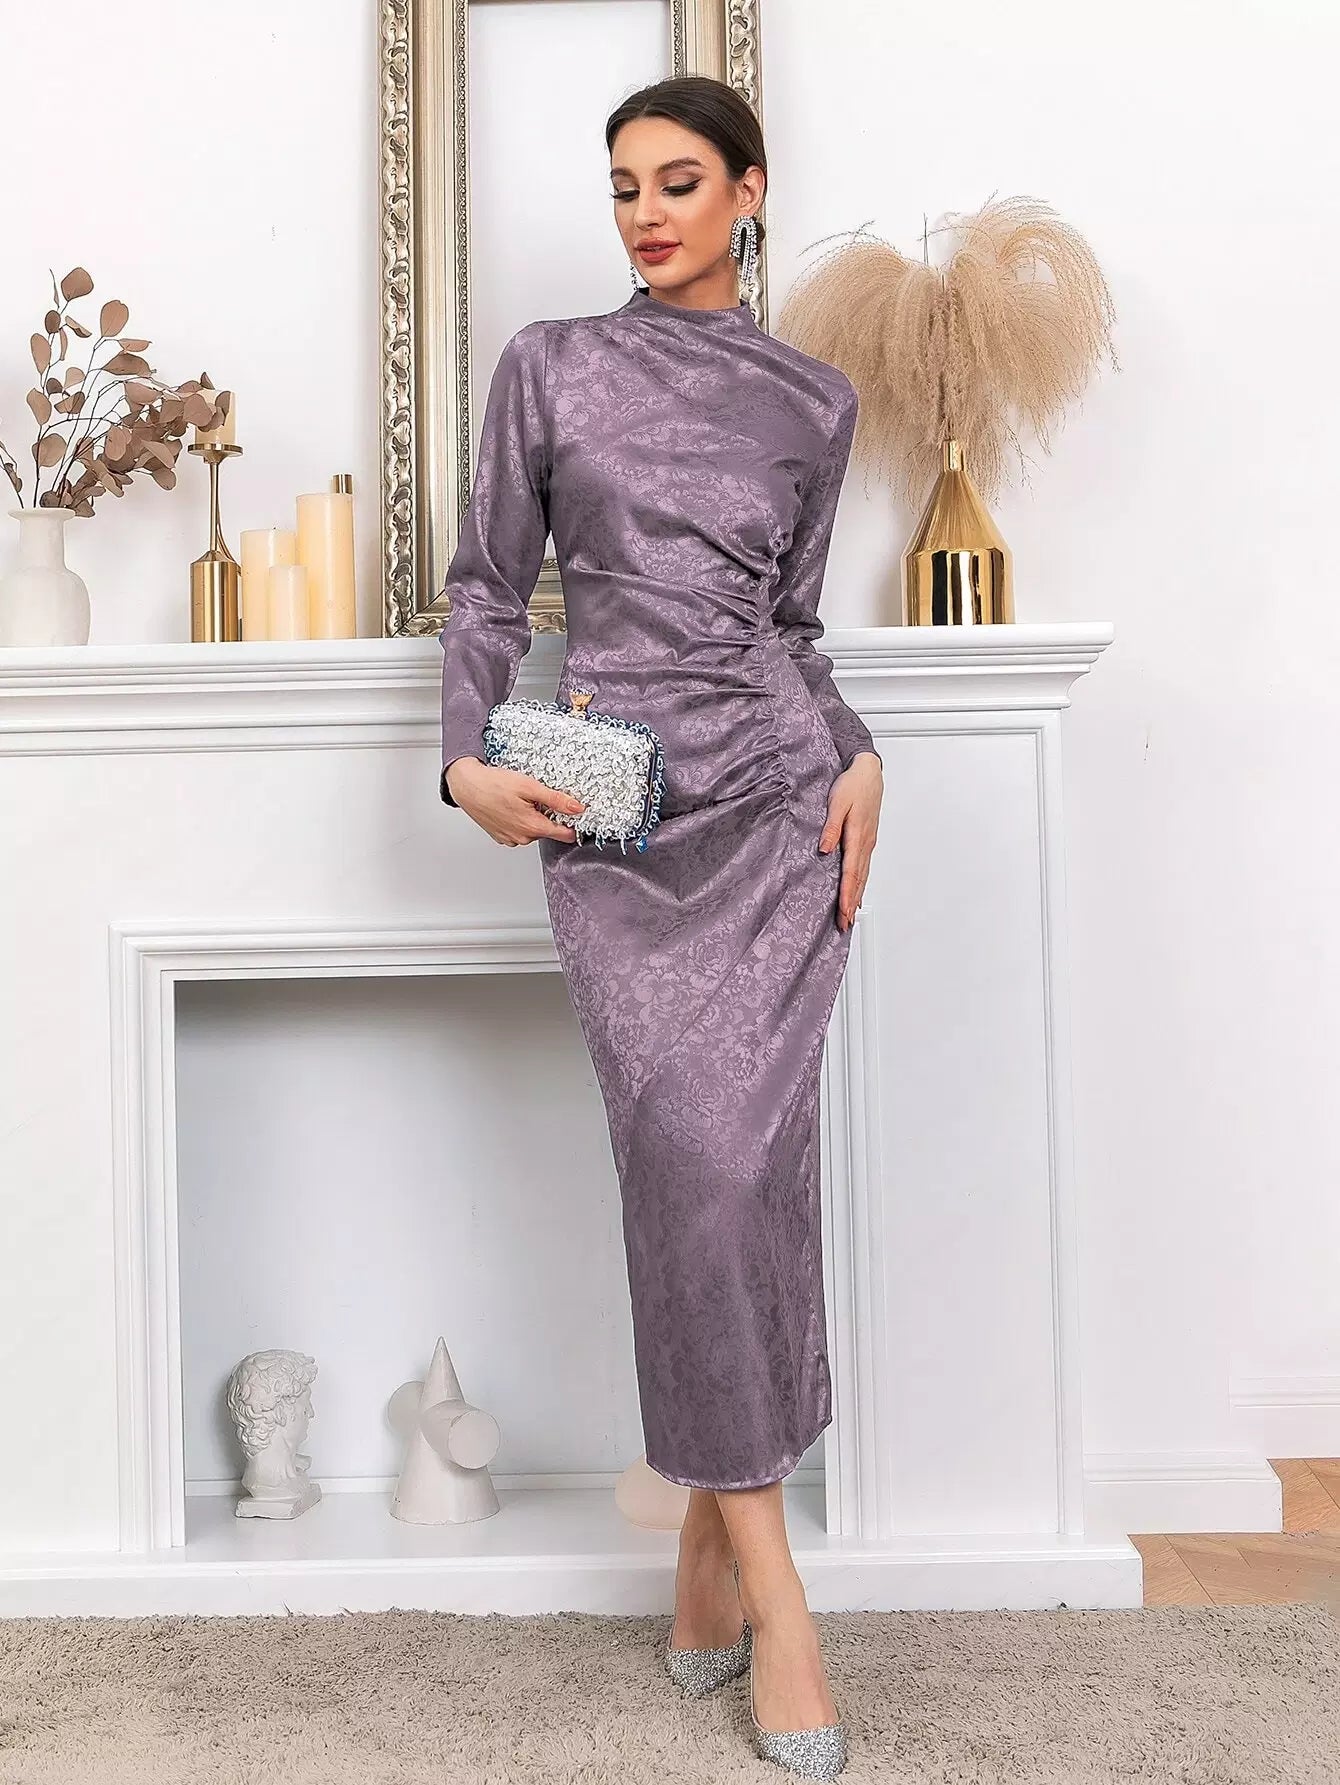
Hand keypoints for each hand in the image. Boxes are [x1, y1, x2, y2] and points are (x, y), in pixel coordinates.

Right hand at [445, 756, 584, 845]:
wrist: (466, 785)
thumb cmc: (493, 784)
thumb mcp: (530, 787)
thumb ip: (556, 800)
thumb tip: (577, 808)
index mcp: (533, 827)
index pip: (565, 835)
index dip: (572, 823)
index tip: (572, 812)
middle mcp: (522, 838)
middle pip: (548, 830)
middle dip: (548, 815)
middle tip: (537, 797)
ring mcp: (510, 839)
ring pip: (532, 830)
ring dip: (532, 817)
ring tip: (521, 800)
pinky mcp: (500, 836)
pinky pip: (518, 831)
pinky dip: (519, 820)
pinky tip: (511, 806)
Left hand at [818, 751, 881, 930]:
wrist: (868, 771)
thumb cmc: (853, 784)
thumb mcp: (837, 802)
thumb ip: (831, 827)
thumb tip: (825, 849)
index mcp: (857, 836)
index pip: (850, 872)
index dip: (846, 895)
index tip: (842, 912)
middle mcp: (865, 843)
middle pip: (858, 880)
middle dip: (851, 904)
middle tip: (845, 924)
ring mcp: (868, 843)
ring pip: (863, 876)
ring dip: (856, 897)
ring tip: (850, 915)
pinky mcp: (867, 840)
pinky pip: (864, 867)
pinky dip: (860, 883)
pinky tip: (857, 891)